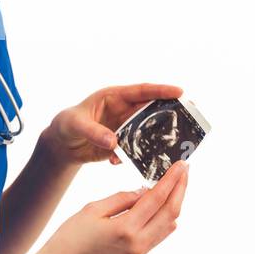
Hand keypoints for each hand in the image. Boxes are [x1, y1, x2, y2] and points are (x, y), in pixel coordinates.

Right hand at [29, 158, 188, 253]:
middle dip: (180, 189)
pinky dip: (164, 217)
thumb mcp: (92, 209)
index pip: (157, 198)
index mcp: (126, 228)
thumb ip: (121, 198)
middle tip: (184, 170)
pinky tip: (160, 205)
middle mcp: (138, 243)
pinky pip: (158, 235)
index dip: (172, 179)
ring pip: (168, 226)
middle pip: (171, 212)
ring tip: (175, 184)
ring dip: (174, 203)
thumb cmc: (68, 239)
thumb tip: (144, 192)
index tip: (181, 165)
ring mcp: (139, 253)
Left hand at [45, 82, 183, 166]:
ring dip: (159, 138)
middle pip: (152, 109)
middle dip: (171, 112)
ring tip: (176, 144)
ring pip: (148, 131)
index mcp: (114, 97)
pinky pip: (138, 149)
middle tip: (192, 117)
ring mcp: (125, 127)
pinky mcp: (123, 144)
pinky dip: (140, 156)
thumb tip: (114, 142)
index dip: (161, 90)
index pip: (141, 91)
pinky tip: (137, 162)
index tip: (180, 92)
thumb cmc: (66, 124)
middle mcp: (124, 110)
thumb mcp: (76, 125)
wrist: (62, 145)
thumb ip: (94, 132)